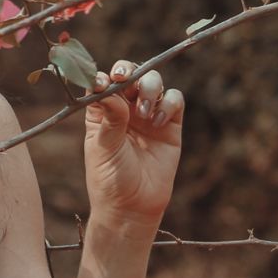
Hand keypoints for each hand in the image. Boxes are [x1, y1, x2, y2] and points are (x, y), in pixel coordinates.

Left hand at [84, 59, 185, 223]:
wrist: (133, 207)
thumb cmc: (110, 178)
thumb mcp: (104, 146)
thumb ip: (109, 117)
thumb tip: (107, 86)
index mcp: (102, 110)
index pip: (104, 80)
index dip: (104, 75)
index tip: (105, 81)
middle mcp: (125, 108)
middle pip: (131, 74)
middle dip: (129, 71)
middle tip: (125, 80)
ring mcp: (148, 115)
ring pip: (153, 82)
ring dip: (149, 88)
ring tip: (142, 113)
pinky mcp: (171, 126)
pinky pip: (175, 100)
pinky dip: (168, 104)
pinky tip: (157, 123)